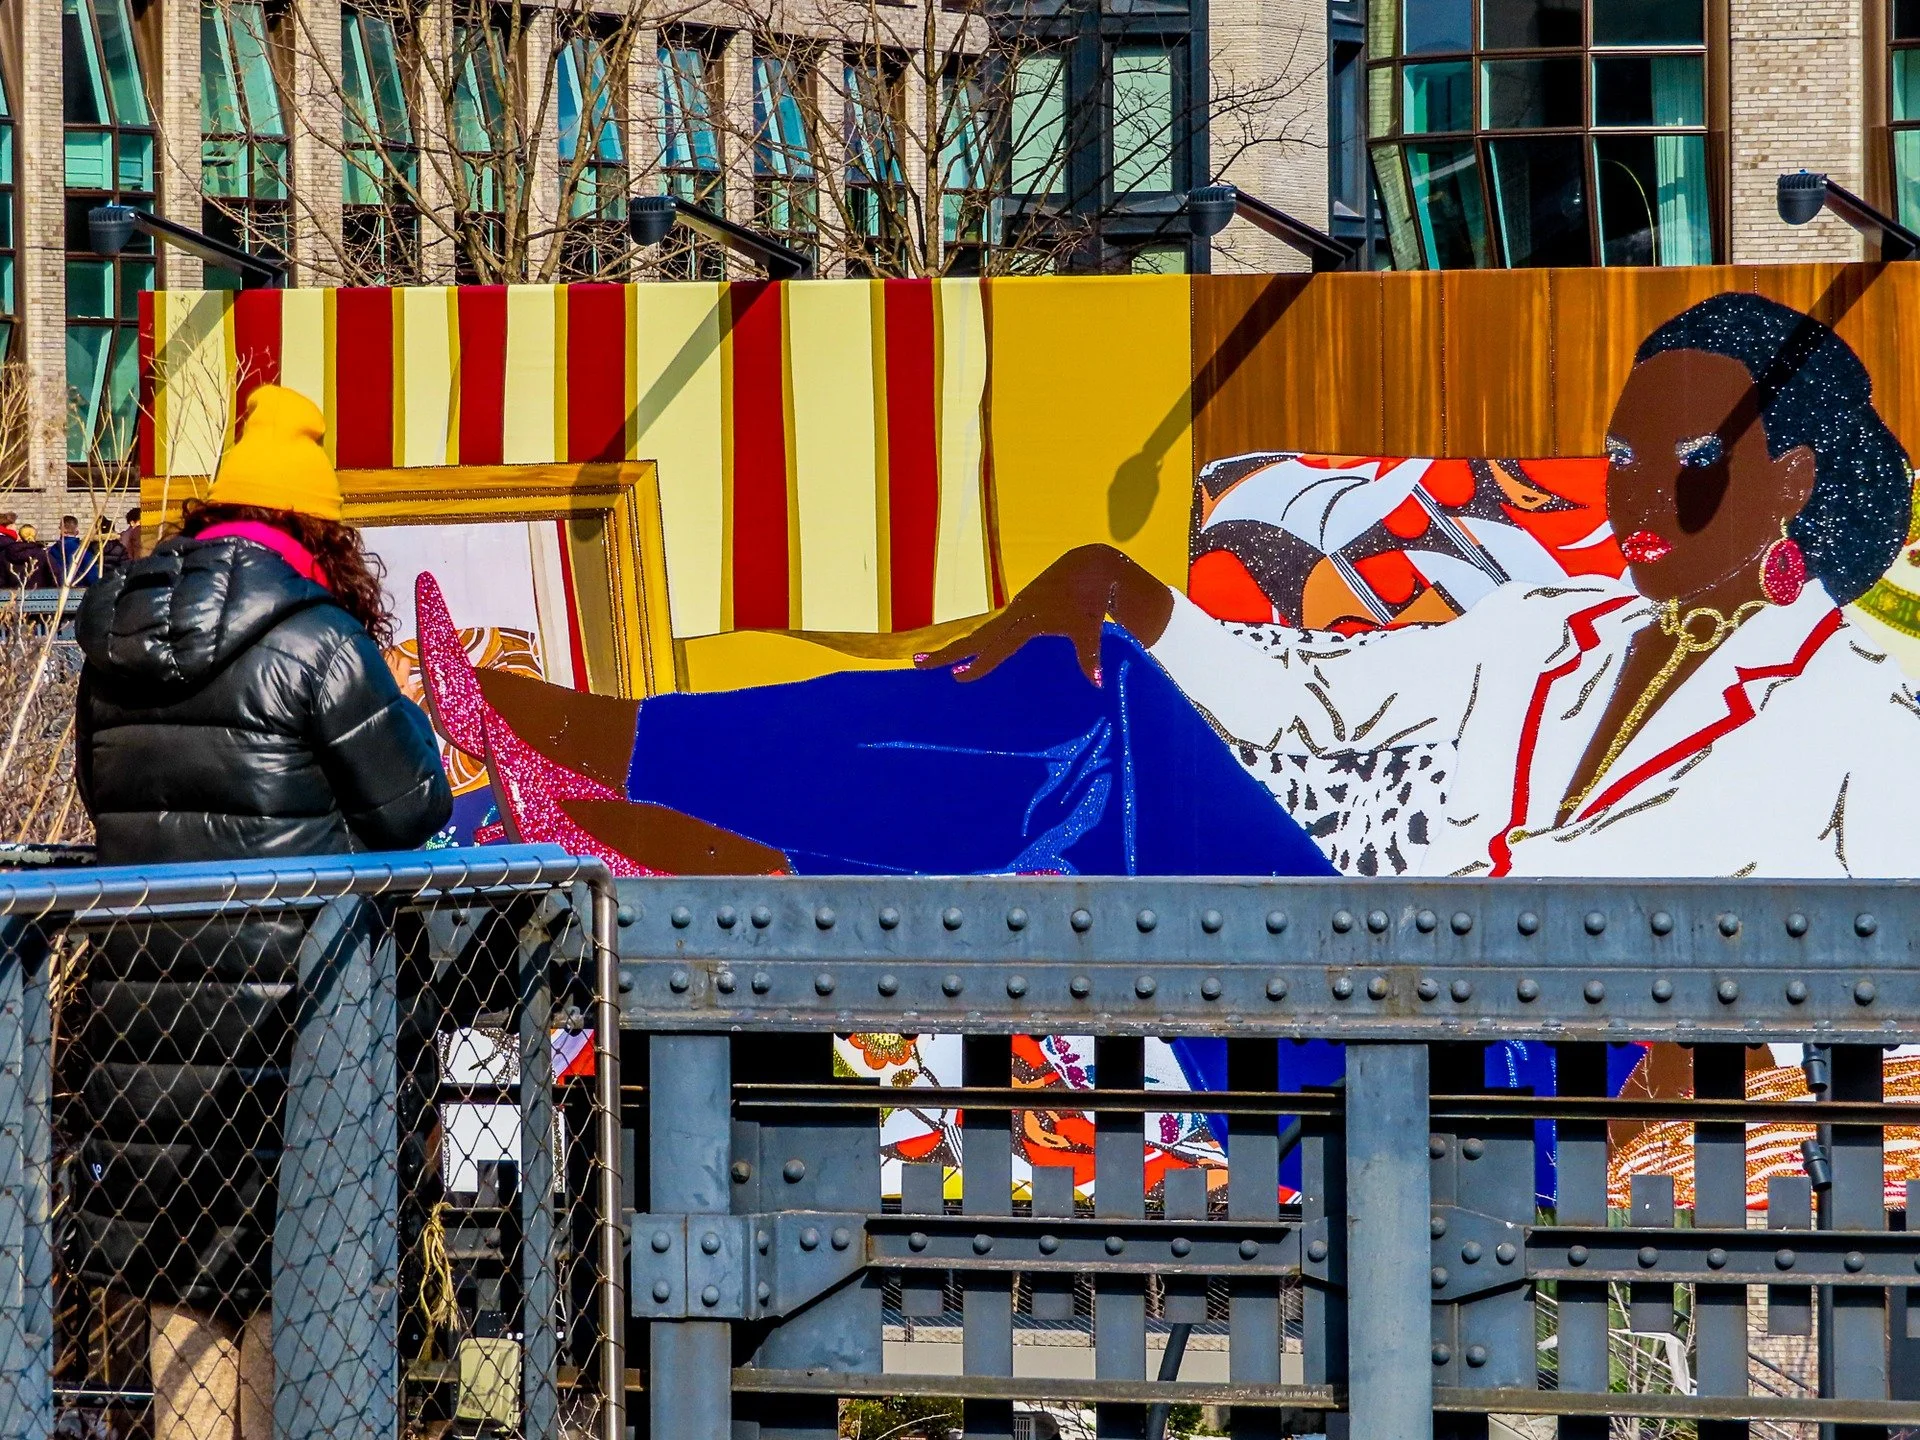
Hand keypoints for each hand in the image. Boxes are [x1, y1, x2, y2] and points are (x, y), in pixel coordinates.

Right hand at [914, 544, 1173, 683]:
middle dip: (946, 652)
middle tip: (916, 663)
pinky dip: (974, 642)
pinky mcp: (1020, 609)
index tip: (957, 677)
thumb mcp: (1090, 626)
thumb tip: (1097, 683)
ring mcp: (1015, 610)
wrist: (1092, 564)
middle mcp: (1015, 613)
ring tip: (926, 659)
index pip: (996, 646)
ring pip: (979, 632)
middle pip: (974, 637)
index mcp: (1028, 618)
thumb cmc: (1092, 598)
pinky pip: (991, 629)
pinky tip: (964, 654)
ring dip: (955, 648)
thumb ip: (1090, 655)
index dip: (978, 664)